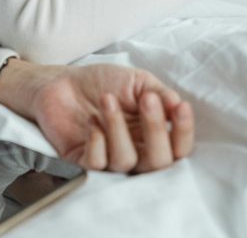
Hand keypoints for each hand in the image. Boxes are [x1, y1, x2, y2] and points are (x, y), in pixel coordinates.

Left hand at [0, 59, 194, 172]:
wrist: (62, 81)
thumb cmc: (102, 82)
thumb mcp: (138, 81)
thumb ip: (160, 94)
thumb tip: (177, 104)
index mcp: (152, 135)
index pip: (178, 148)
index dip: (184, 132)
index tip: (179, 107)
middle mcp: (135, 152)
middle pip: (158, 162)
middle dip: (156, 130)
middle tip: (146, 100)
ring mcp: (109, 159)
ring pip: (126, 161)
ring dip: (119, 128)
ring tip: (107, 99)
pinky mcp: (83, 161)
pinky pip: (97, 165)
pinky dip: (97, 142)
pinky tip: (92, 121)